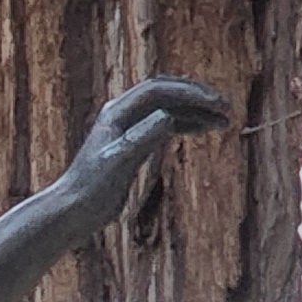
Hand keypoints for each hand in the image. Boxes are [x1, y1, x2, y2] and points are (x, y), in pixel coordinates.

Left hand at [67, 78, 228, 203]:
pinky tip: (204, 129)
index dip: (189, 92)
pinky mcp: (134, 143)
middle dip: (197, 97)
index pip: (159, 90)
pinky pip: (166, 124)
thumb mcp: (119, 162)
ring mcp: (129, 126)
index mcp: (117, 112)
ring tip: (225, 120)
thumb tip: (168, 116)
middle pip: (167, 93)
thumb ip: (142, 138)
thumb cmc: (92, 189)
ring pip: (170, 108)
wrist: (74, 211)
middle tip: (226, 107)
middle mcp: (122, 113)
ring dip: (196, 111)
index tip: (215, 102)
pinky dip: (187, 124)